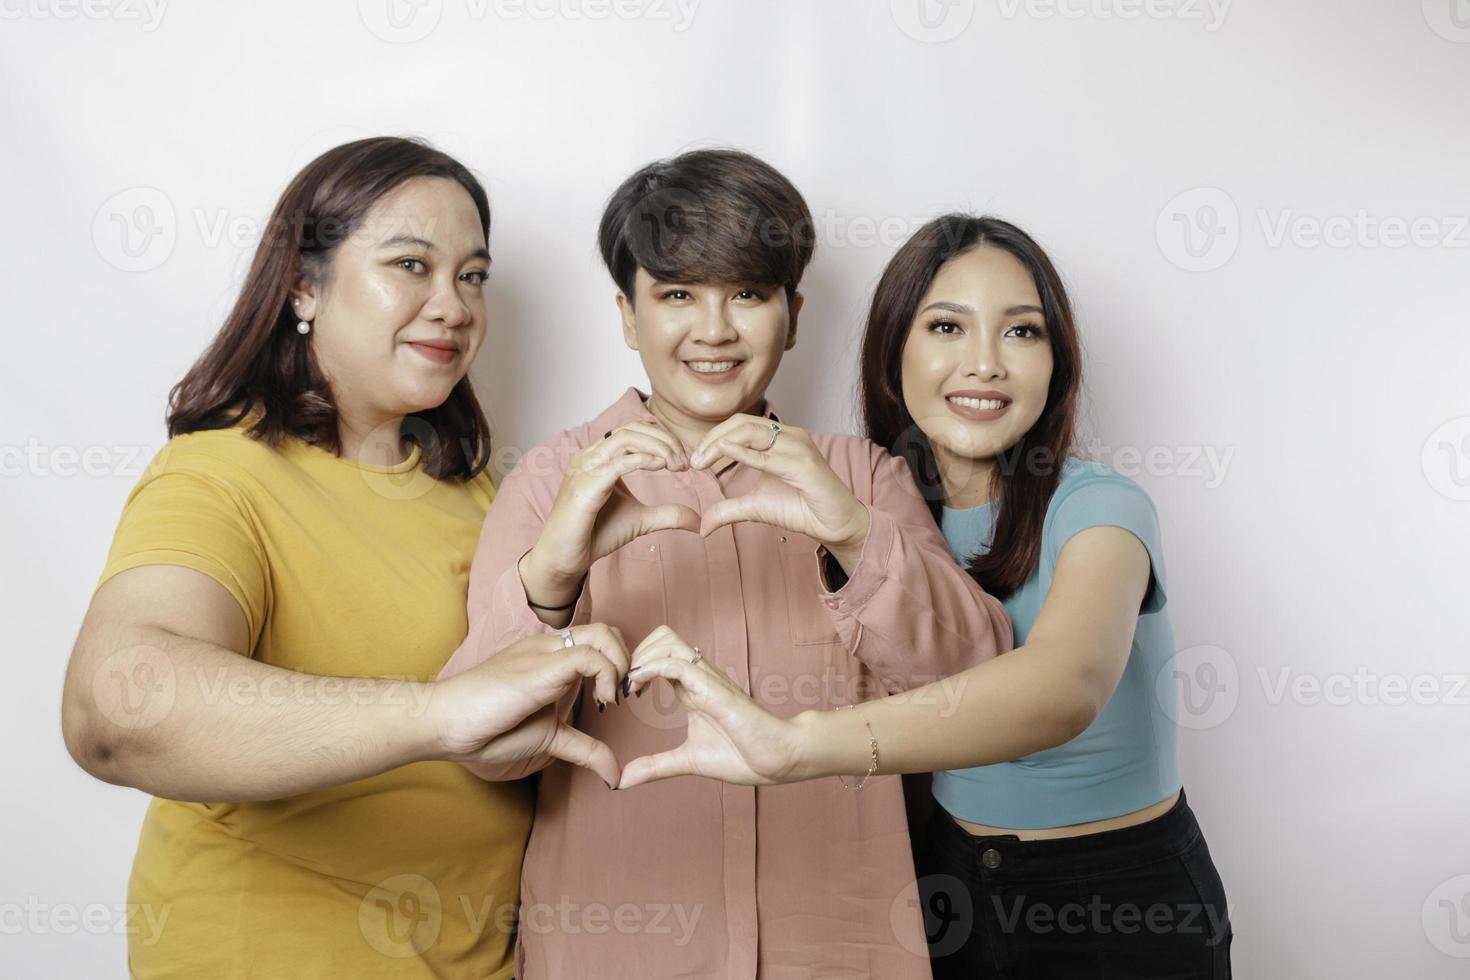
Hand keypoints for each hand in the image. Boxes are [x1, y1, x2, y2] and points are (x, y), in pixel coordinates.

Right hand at [429, 625, 630, 787]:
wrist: (446, 723)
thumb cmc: (488, 729)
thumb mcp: (550, 738)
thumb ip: (584, 749)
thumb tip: (614, 776)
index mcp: (551, 657)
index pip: (600, 641)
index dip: (619, 665)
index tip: (614, 701)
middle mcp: (551, 647)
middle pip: (608, 630)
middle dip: (627, 661)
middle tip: (618, 697)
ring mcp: (546, 652)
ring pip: (604, 634)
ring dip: (621, 665)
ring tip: (609, 699)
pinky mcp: (542, 666)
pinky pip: (590, 656)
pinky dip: (607, 676)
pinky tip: (599, 703)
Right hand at [525, 423, 700, 602]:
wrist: (565, 558)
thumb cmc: (595, 535)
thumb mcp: (640, 521)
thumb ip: (666, 515)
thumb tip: (698, 520)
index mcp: (599, 457)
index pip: (633, 431)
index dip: (662, 439)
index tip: (683, 462)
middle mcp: (590, 456)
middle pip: (631, 429)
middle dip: (664, 440)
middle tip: (684, 462)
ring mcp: (585, 468)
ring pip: (625, 438)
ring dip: (657, 446)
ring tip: (676, 464)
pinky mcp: (585, 485)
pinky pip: (617, 462)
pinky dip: (644, 460)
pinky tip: (662, 466)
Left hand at [618, 626, 802, 788]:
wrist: (777, 760)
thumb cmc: (742, 756)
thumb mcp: (687, 761)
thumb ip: (656, 766)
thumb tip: (623, 780)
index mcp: (691, 689)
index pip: (659, 655)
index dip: (635, 666)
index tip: (621, 693)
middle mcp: (698, 677)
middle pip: (662, 636)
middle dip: (635, 653)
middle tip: (624, 686)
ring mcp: (707, 680)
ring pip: (669, 642)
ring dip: (642, 657)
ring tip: (631, 686)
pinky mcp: (714, 689)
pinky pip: (679, 664)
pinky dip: (653, 668)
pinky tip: (638, 687)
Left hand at [689, 416, 869, 563]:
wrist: (834, 524)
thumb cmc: (801, 509)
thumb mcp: (755, 507)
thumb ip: (729, 510)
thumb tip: (703, 525)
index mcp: (778, 439)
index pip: (738, 426)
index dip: (712, 438)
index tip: (694, 460)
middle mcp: (788, 436)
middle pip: (741, 424)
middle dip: (712, 439)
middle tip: (694, 461)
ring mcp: (798, 447)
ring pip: (752, 432)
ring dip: (721, 445)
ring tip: (702, 462)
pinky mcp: (805, 465)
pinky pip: (769, 456)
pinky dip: (744, 453)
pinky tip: (725, 452)